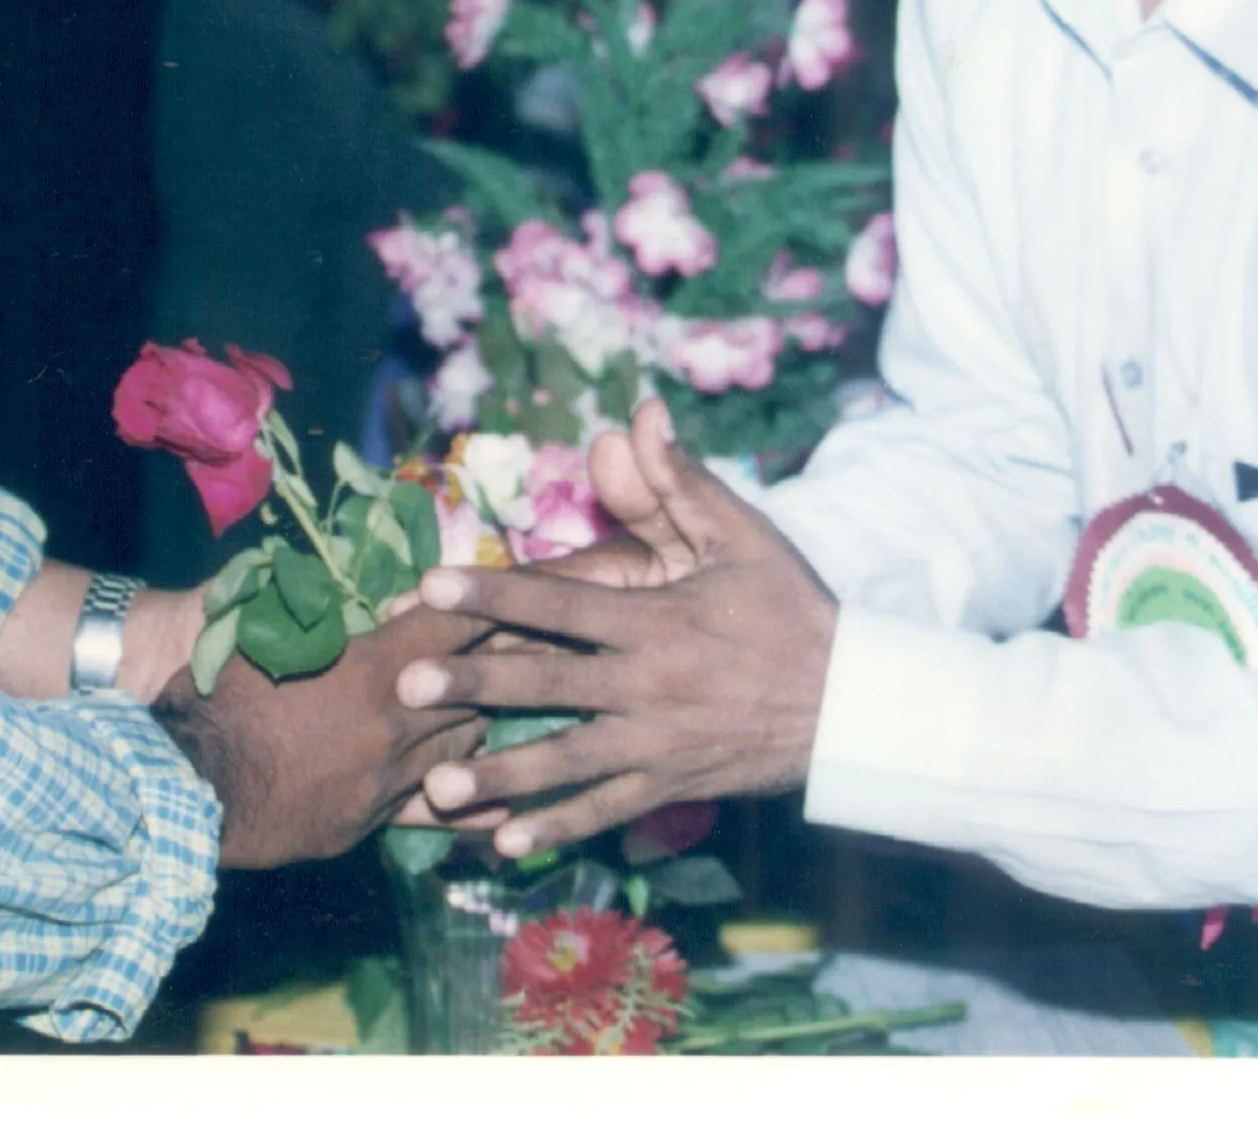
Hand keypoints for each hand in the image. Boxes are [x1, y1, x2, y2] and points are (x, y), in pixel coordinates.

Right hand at [158, 601, 489, 867]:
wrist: (182, 790)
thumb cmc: (214, 701)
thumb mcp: (266, 639)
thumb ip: (325, 623)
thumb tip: (356, 598)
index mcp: (370, 672)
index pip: (453, 628)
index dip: (490, 605)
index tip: (520, 592)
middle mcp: (393, 727)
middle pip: (474, 690)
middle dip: (499, 662)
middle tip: (527, 646)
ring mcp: (385, 781)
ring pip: (463, 746)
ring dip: (478, 719)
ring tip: (494, 703)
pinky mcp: (369, 822)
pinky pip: (437, 809)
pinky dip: (469, 798)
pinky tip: (500, 802)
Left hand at [393, 398, 835, 857]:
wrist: (852, 705)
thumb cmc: (790, 610)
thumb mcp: (743, 536)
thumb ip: (681, 480)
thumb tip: (642, 412)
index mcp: (655, 620)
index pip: (561, 603)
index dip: (494, 594)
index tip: (430, 586)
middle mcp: (647, 686)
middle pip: (546, 685)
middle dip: (473, 685)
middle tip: (406, 686)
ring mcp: (655, 744)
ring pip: (565, 763)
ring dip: (498, 775)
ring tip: (435, 788)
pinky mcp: (669, 787)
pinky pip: (605, 811)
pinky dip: (555, 829)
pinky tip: (502, 843)